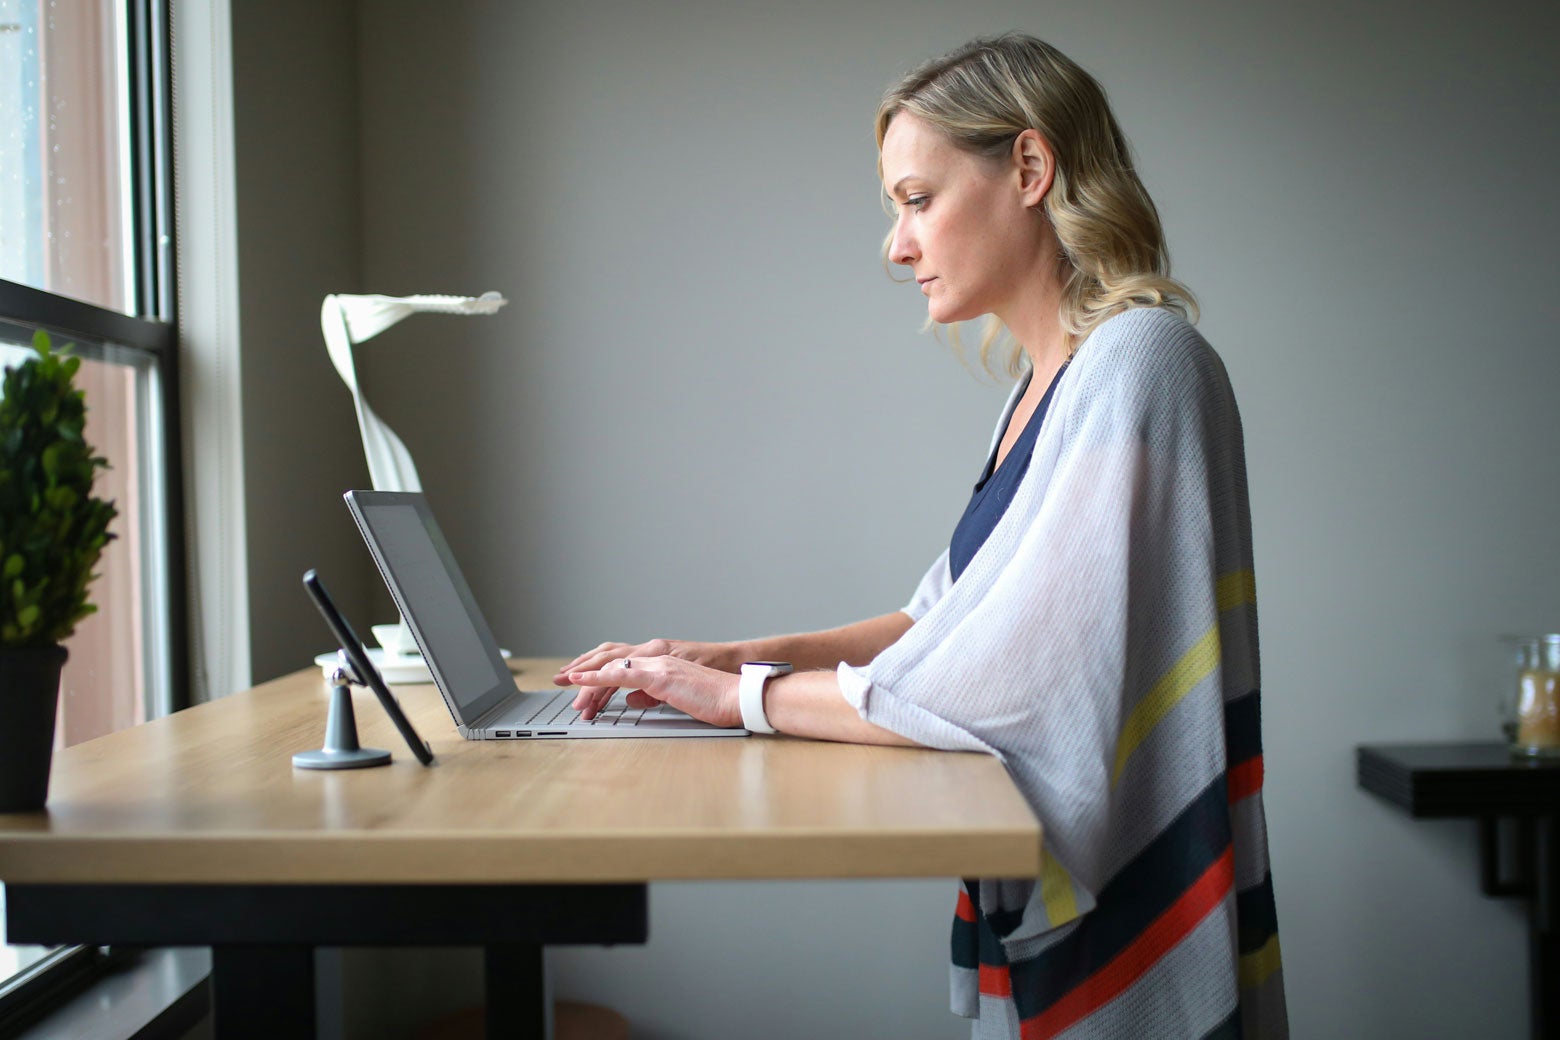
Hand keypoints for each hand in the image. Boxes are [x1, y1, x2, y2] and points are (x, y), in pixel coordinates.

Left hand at [555, 639, 740, 709]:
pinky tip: (581, 681)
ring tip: (565, 684)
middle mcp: (657, 657)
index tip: (576, 680)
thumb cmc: (716, 700)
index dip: (597, 669)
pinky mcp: (661, 675)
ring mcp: (659, 664)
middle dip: (583, 667)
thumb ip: (654, 694)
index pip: (622, 662)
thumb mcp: (678, 696)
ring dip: (587, 675)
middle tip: (560, 680)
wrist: (739, 697)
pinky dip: (598, 676)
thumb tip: (631, 699)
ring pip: (613, 665)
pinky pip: (622, 674)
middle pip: (611, 658)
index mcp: (662, 662)